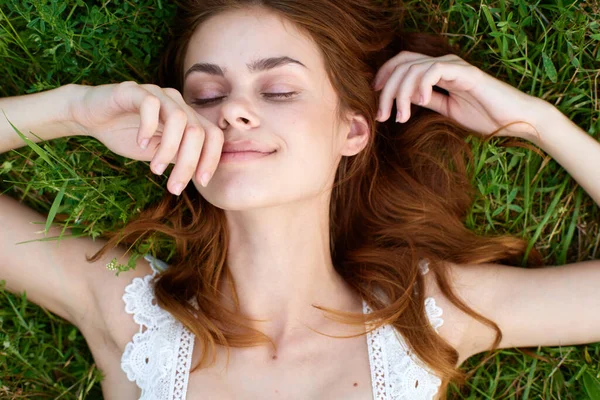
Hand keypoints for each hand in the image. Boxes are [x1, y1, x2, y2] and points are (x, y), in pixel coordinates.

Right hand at [69, 81, 222, 194]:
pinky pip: (151, 104)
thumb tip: (200, 176)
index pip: (214, 136)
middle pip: (198, 131)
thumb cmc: (129, 135)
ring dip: (169, 149)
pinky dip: (148, 127)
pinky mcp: (133, 90)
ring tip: (155, 169)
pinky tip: (141, 143)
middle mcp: (177, 103)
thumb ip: (180, 158)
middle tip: (173, 187)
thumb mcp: (160, 153)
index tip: (202, 183)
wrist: (93, 118)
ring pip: (179, 119)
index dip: (212, 159)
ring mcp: (157, 94)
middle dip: (189, 163)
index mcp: (188, 118)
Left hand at [372, 51, 552, 140]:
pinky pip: (434, 71)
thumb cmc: (485, 115)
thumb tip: (404, 98)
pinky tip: (419, 103)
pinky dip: (421, 86)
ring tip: (400, 118)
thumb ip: (427, 100)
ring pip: (413, 68)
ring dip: (400, 94)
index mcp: (438, 72)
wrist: (516, 120)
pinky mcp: (466, 73)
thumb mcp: (447, 110)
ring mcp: (455, 66)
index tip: (374, 100)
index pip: (403, 63)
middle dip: (386, 91)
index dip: (384, 77)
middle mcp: (444, 64)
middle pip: (402, 65)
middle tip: (381, 116)